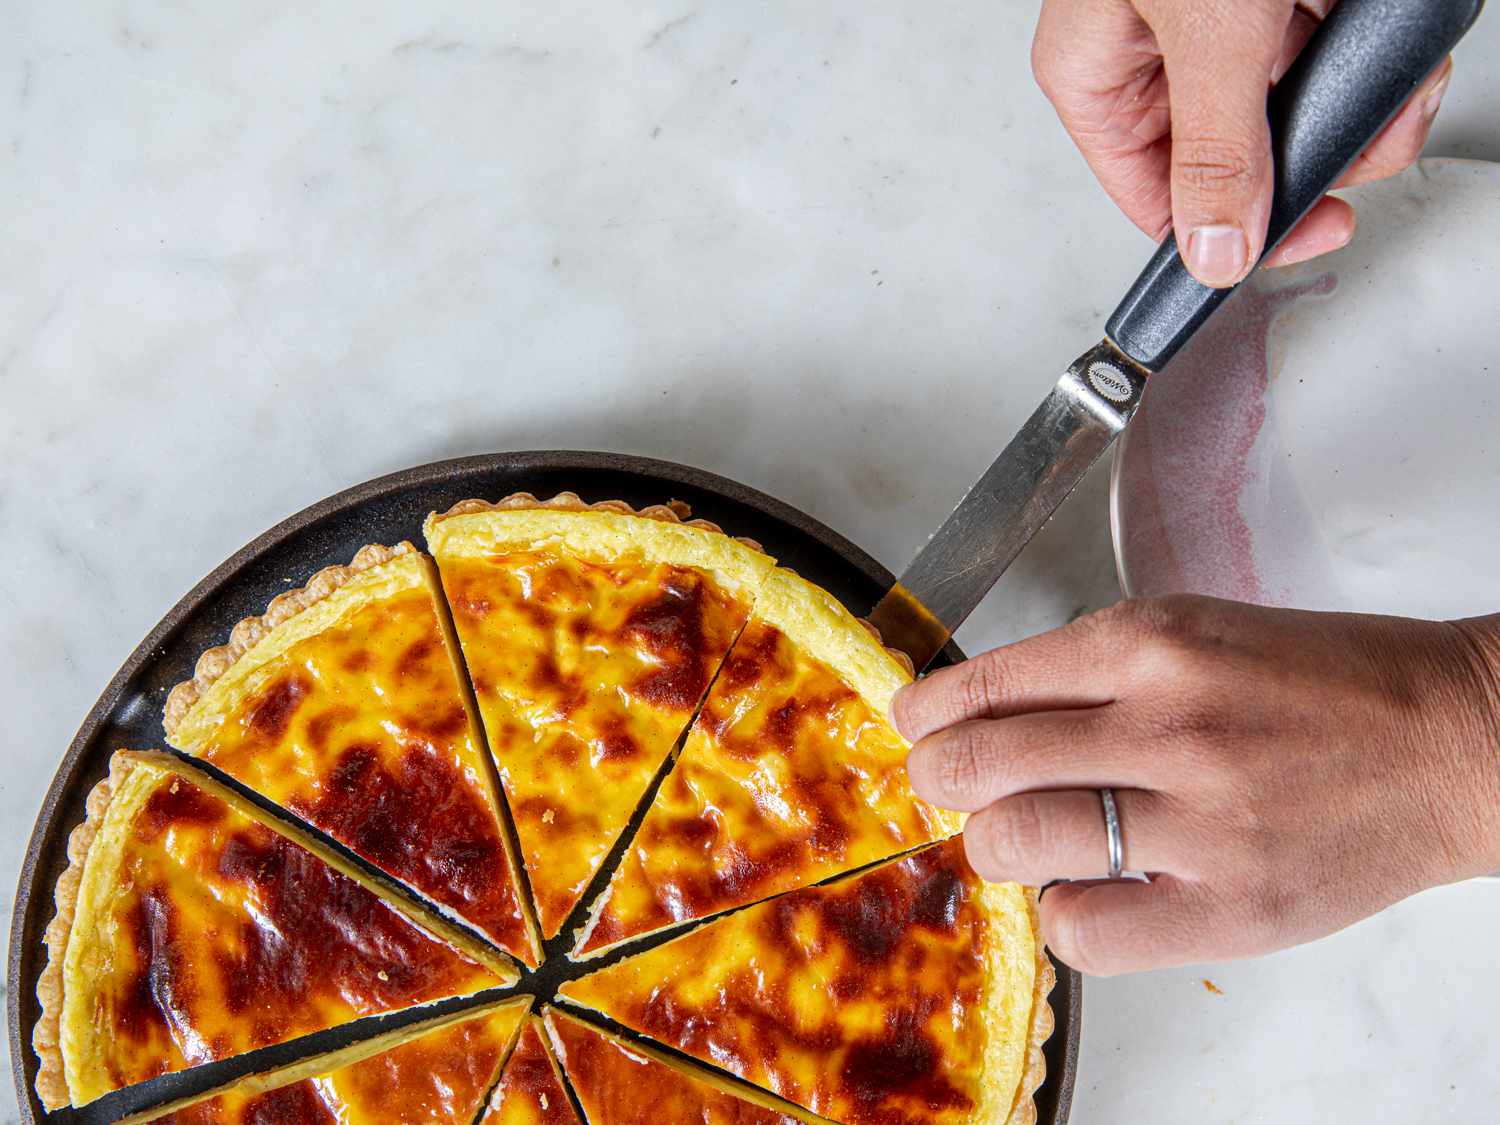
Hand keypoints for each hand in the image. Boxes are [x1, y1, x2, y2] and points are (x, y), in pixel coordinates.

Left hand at [891, 596, 1499, 974]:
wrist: (1452, 740)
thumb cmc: (1325, 682)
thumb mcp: (1198, 632)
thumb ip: (1094, 671)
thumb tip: (987, 712)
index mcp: (1153, 644)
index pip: (986, 682)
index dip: (928, 711)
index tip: (914, 723)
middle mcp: (1168, 725)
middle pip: (981, 764)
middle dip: (937, 777)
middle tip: (942, 782)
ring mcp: (1200, 820)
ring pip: (1019, 841)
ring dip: (990, 844)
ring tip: (1009, 837)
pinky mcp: (1231, 905)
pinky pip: (1086, 929)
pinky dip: (1060, 915)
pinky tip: (1081, 891)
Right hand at [1031, 0, 1454, 286]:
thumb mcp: (1207, 27)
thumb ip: (1213, 146)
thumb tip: (1214, 250)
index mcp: (1098, 72)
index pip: (1152, 196)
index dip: (1230, 229)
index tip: (1311, 230)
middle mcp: (1154, 53)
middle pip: (1236, 155)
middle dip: (1320, 147)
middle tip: (1369, 131)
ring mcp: (1219, 21)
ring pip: (1292, 104)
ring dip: (1360, 93)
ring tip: (1388, 61)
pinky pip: (1325, 48)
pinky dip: (1368, 42)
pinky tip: (1379, 27)